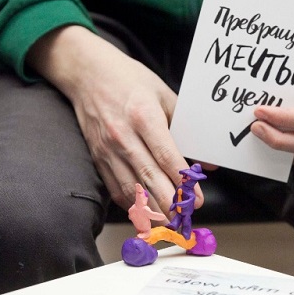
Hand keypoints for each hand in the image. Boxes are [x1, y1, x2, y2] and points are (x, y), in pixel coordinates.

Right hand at [27, 26, 201, 215]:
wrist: (86, 73)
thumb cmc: (130, 80)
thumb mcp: (164, 94)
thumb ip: (186, 127)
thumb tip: (207, 160)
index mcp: (144, 117)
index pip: (166, 156)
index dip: (182, 181)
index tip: (197, 198)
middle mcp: (123, 136)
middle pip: (148, 177)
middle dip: (169, 201)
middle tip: (186, 217)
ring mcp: (107, 149)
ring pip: (130, 188)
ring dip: (151, 208)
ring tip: (169, 221)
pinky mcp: (97, 157)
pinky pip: (115, 187)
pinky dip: (131, 203)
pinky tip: (146, 211)